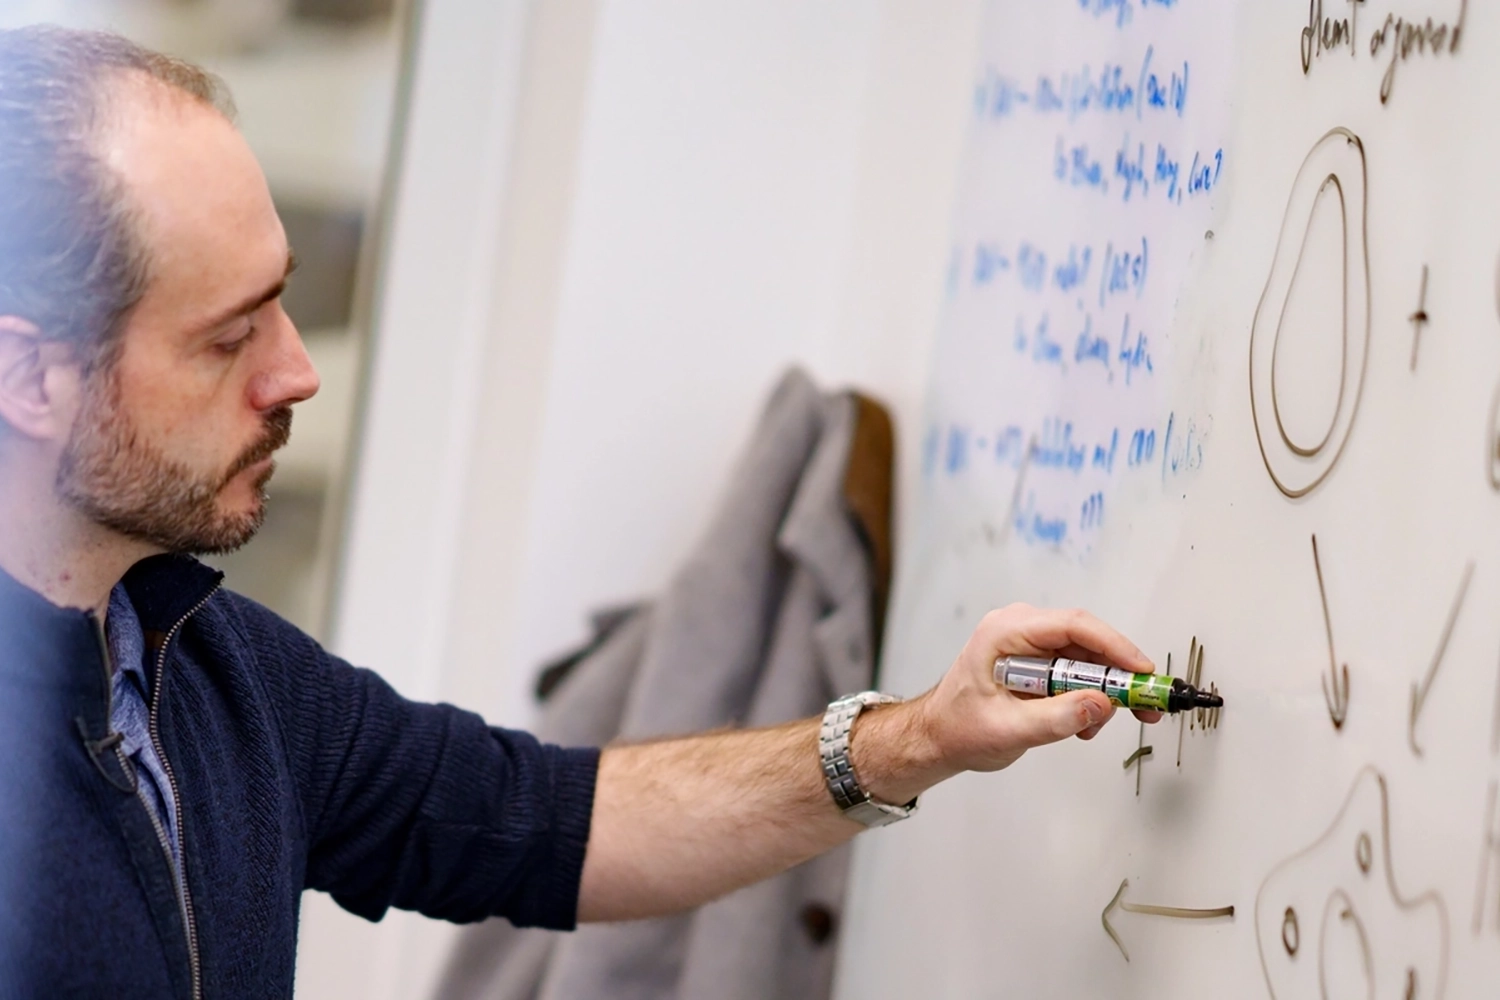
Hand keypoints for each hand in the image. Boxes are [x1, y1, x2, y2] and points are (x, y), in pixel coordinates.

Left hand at [865, 605, 1156, 798]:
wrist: (937, 738)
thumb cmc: (958, 728)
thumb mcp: (1007, 730)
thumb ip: (1055, 719)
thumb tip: (1101, 704)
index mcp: (1005, 632)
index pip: (1073, 626)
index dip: (1114, 647)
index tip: (1141, 672)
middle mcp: (1020, 629)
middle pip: (1086, 641)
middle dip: (1118, 674)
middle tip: (1146, 704)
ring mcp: (1030, 645)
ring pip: (1086, 659)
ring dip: (1104, 691)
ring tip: (1101, 725)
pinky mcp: (1037, 663)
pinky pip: (1076, 673)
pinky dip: (1088, 697)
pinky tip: (1083, 724)